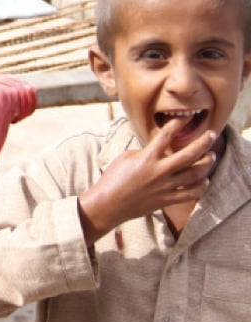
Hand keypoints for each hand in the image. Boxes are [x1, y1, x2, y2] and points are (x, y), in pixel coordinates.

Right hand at [78, 120, 216, 244]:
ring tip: (212, 155)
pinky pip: (190, 194)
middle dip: (203, 143)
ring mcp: (165, 187)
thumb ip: (145, 152)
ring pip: (194, 174)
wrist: (109, 203)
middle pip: (189, 155)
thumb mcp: (125, 158)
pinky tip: (204, 180)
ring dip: (206, 163)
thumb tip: (157, 151)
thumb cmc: (113, 178)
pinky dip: (200, 186)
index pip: (166, 136)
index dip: (177, 123)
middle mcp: (159, 171)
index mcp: (147, 157)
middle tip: (212, 134)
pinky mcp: (167, 200)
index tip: (186, 117)